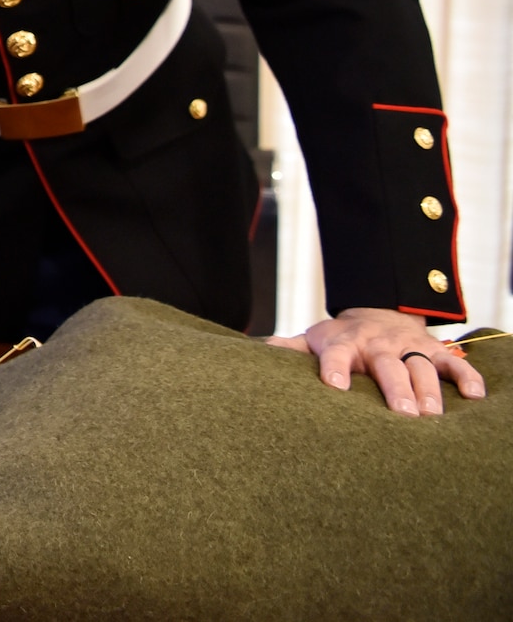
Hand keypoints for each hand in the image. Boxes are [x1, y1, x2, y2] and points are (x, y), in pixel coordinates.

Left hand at [269, 307, 485, 414]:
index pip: (336, 356)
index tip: (334, 387)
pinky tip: (476, 397)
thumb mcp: (315, 340)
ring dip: (429, 390)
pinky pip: (454, 363)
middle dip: (395, 389)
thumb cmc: (342, 339)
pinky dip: (466, 377)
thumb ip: (289, 350)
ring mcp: (409, 347)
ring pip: (421, 368)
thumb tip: (254, 353)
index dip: (334, 369)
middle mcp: (378, 345)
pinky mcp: (435, 351)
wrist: (378, 314)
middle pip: (387, 367)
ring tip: (433, 416)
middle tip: (404, 415)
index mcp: (345, 344)